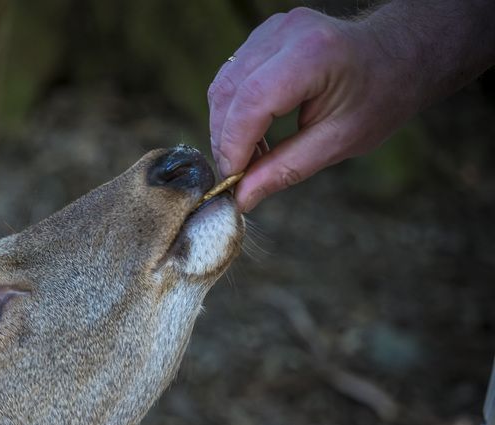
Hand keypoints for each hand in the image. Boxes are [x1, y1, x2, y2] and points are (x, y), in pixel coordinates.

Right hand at [208, 7, 420, 211]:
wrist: (400, 55)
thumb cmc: (380, 96)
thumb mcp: (339, 142)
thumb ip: (286, 168)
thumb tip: (242, 197)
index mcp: (313, 55)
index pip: (252, 102)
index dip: (233, 145)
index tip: (232, 180)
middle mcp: (287, 33)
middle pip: (229, 92)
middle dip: (224, 139)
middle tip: (237, 176)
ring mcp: (274, 29)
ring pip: (223, 84)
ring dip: (225, 126)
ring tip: (248, 156)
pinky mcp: (266, 34)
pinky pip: (231, 76)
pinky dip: (233, 109)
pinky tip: (252, 132)